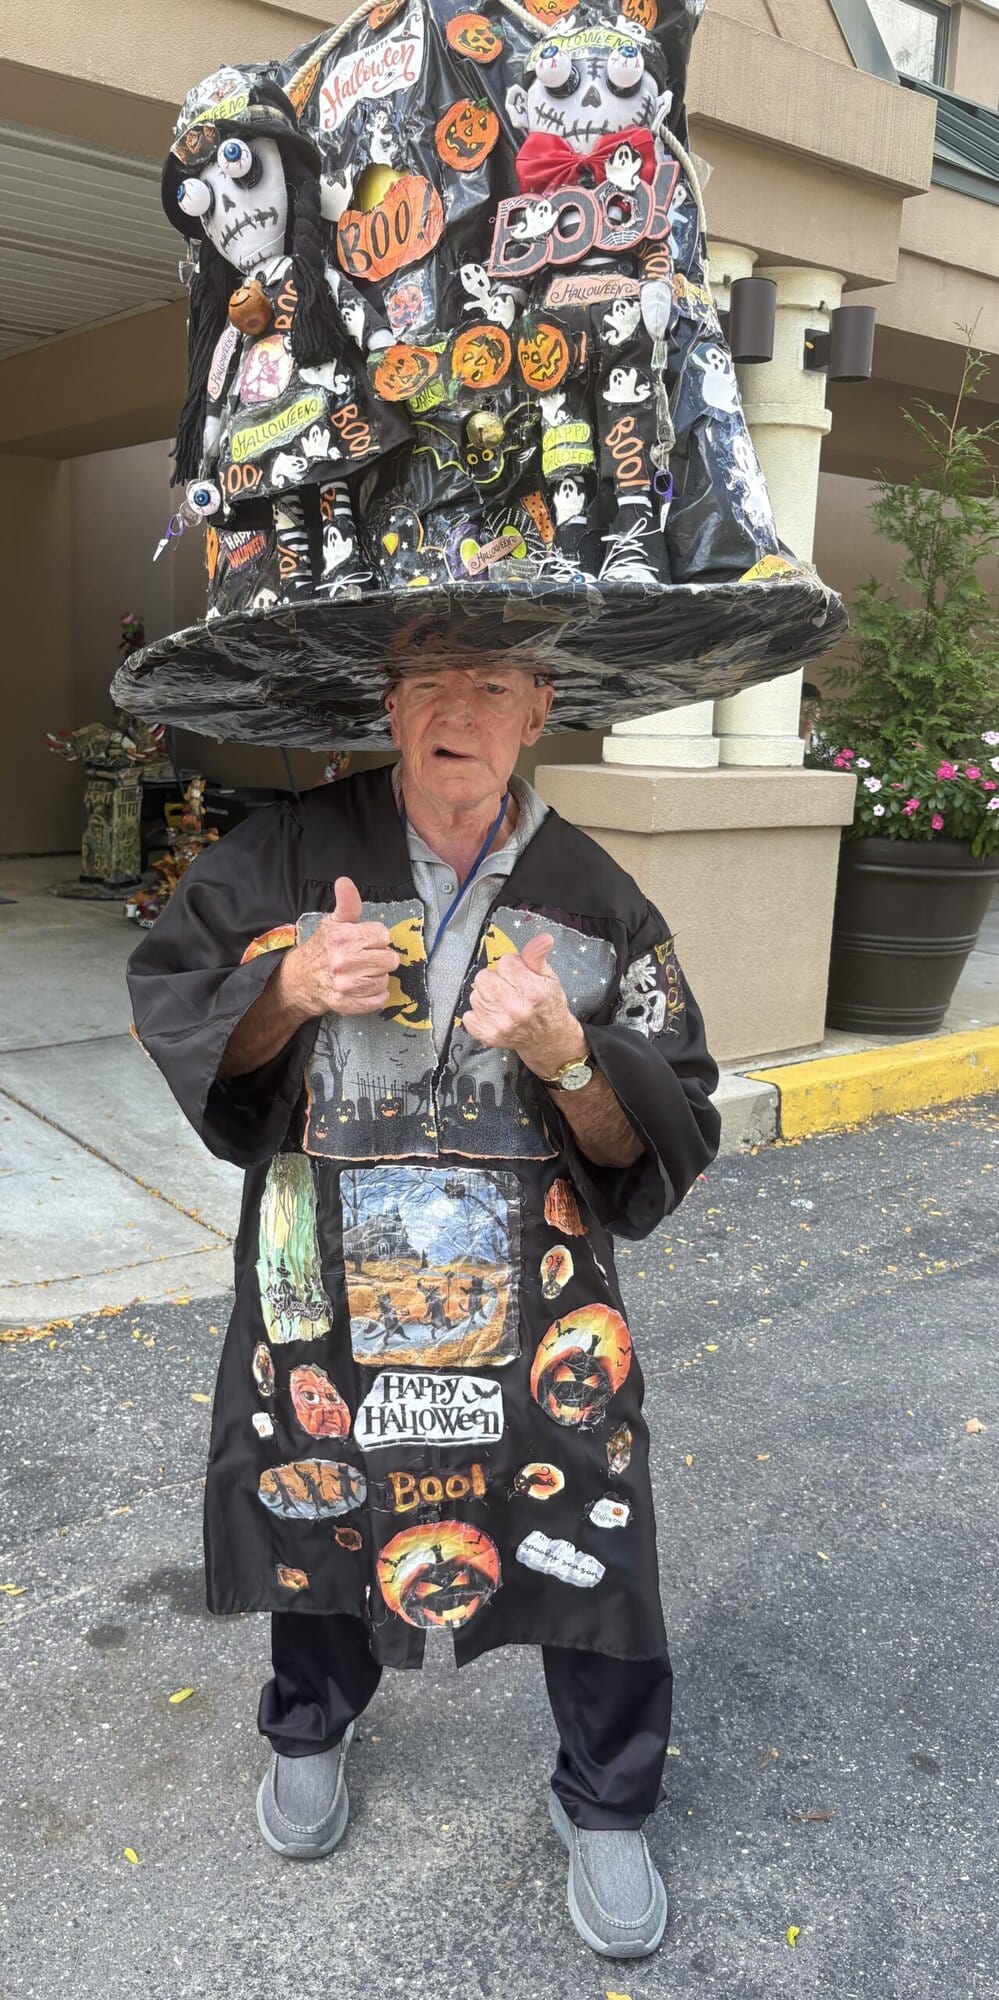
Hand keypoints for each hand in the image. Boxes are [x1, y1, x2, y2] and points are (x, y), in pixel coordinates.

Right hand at [279, 877, 398, 1020]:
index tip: (365, 942)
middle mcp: (344, 961)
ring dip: (377, 977)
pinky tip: (362, 988)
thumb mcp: (333, 922)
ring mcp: (345, 985)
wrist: (299, 980)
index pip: (384, 935)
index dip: (376, 938)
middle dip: (380, 958)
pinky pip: (379, 999)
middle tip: (364, 959)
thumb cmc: (321, 948)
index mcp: (343, 937)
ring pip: (385, 980)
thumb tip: (344, 881)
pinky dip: (374, 995)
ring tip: (361, 973)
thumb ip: (347, 903)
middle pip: (390, 959)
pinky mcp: (347, 1004)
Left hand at [462, 933, 585, 1076]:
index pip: (505, 962)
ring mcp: (500, 1024)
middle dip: (496, 979)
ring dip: (487, 997)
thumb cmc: (548, 1006)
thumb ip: (538, 957)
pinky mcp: (488, 1035)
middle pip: (484, 977)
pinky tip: (495, 1015)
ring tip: (503, 1003)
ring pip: (475, 994)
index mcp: (532, 991)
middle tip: (510, 989)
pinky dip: (479, 1015)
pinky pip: (468, 1015)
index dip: (512, 967)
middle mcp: (515, 1008)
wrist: (548, 1038)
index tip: (520, 976)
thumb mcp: (548, 978)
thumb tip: (543, 939)